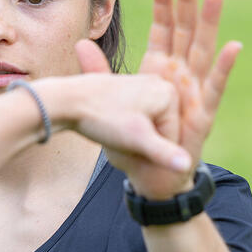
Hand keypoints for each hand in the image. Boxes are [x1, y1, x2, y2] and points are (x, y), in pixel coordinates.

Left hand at [37, 64, 189, 171]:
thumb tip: (187, 167)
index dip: (151, 149)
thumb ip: (163, 153)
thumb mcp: (135, 139)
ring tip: (111, 128)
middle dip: (143, 140)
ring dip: (131, 133)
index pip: (172, 136)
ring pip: (146, 123)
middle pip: (161, 127)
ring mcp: (141, 84)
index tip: (131, 142)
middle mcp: (158, 83)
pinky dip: (121, 123)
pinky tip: (107, 121)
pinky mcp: (126, 87)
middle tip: (119, 134)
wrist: (65, 101)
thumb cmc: (101, 119)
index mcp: (168, 93)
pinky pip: (133, 115)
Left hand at [82, 0, 241, 198]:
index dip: (164, 2)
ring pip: (204, 51)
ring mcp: (193, 93)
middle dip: (187, 0)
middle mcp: (179, 76)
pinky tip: (232, 46)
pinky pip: (214, 89)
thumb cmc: (130, 138)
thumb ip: (98, 71)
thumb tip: (81, 43)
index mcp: (158, 69)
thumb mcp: (111, 99)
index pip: (164, 28)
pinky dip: (223, 68)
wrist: (147, 174)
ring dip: (209, 21)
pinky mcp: (202, 116)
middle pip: (186, 30)